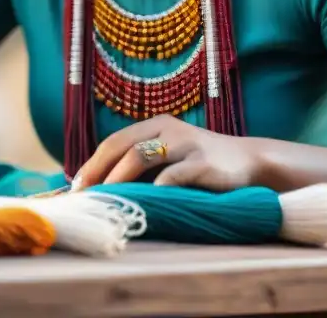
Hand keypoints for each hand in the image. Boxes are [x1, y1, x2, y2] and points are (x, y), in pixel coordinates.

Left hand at [71, 115, 260, 192]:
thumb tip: (101, 187)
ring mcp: (186, 143)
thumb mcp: (169, 156)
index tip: (75, 187)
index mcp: (154, 125)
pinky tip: (146, 201)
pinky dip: (158, 186)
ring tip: (107, 198)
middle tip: (83, 195)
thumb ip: (142, 164)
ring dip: (118, 179)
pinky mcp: (204, 163)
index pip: (113, 142)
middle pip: (122, 145)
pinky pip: (175, 174)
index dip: (92, 163)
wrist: (250, 161)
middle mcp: (167, 128)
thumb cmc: (201, 164)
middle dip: (98, 171)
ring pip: (141, 155)